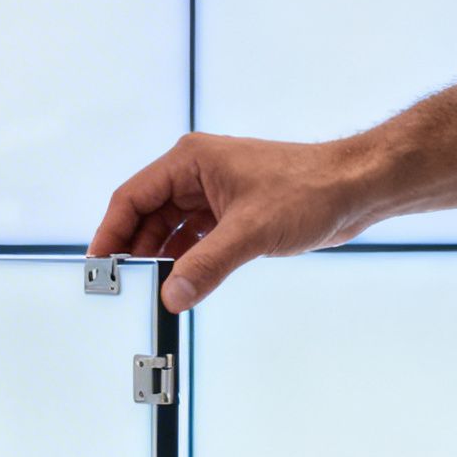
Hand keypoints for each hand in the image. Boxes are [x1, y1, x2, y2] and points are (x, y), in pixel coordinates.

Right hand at [89, 133, 389, 313]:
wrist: (356, 189)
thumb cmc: (310, 188)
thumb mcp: (251, 231)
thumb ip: (207, 265)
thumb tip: (172, 295)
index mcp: (190, 161)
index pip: (132, 198)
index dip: (111, 233)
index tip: (100, 265)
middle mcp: (196, 174)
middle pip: (145, 215)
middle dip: (133, 250)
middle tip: (122, 284)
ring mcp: (213, 195)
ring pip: (168, 230)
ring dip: (160, 259)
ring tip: (148, 288)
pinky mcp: (231, 215)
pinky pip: (193, 240)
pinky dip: (184, 261)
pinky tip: (180, 283)